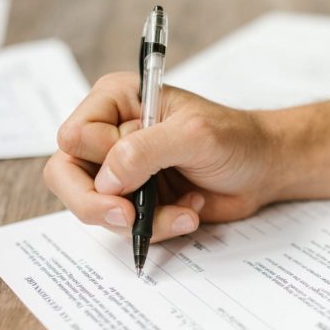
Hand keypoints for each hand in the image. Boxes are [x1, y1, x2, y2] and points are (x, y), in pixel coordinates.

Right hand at [44, 72, 278, 240]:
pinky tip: (190, 212)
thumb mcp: (193, 135)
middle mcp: (110, 134)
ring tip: (185, 210)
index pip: (73, 138)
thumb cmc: (234, 138)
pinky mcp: (137, 200)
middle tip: (128, 218)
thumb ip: (144, 151)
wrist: (264, 169)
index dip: (99, 162)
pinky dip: (158, 228)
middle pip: (65, 176)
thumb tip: (105, 181)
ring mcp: (121, 170)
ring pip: (95, 208)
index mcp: (115, 101)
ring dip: (142, 220)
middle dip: (97, 205)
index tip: (133, 177)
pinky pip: (124, 226)